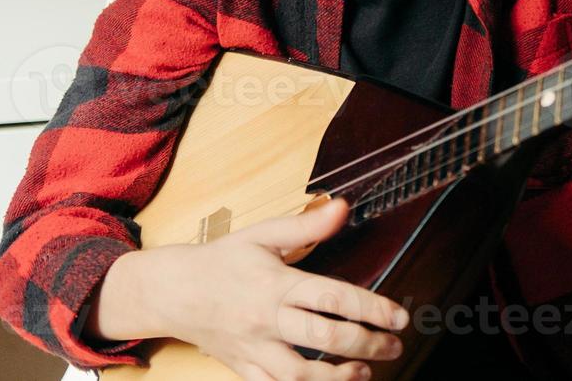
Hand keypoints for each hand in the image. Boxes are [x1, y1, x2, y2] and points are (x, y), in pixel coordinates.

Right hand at [102, 197, 407, 380]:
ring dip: (338, 378)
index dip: (372, 309)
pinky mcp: (243, 368)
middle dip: (366, 345)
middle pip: (324, 338)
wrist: (171, 292)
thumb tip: (343, 207)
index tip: (399, 317)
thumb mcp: (263, 235)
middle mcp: (267, 319)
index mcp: (276, 283)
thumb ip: (307, 225)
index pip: (333, 297)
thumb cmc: (222, 260)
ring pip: (299, 374)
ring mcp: (254, 348)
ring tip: (365, 372)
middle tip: (394, 346)